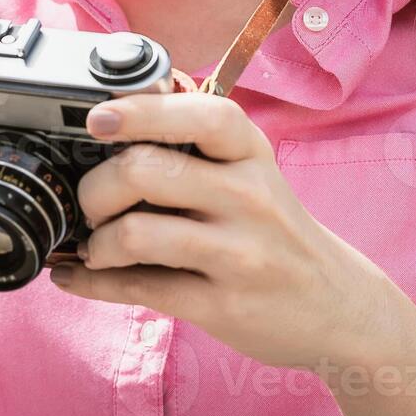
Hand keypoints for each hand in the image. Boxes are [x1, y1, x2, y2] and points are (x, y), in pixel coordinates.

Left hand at [53, 92, 402, 372]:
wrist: (337, 305)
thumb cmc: (276, 229)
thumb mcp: (253, 173)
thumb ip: (197, 143)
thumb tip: (114, 114)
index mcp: (251, 154)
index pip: (201, 115)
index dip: (141, 110)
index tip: (98, 118)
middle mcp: (249, 197)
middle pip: (145, 170)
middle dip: (95, 188)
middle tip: (92, 202)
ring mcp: (238, 254)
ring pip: (135, 234)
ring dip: (96, 242)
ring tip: (96, 246)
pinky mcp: (222, 305)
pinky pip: (140, 289)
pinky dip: (94, 282)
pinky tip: (78, 277)